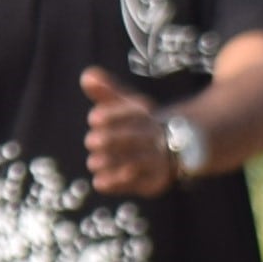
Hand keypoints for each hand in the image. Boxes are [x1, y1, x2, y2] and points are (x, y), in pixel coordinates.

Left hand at [80, 67, 175, 197]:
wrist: (175, 147)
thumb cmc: (140, 123)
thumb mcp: (125, 104)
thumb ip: (106, 91)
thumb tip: (86, 76)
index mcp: (148, 114)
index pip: (130, 113)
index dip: (108, 116)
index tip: (94, 119)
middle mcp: (156, 136)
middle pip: (129, 139)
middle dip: (106, 140)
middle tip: (92, 141)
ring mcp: (159, 160)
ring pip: (132, 163)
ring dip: (108, 162)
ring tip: (94, 162)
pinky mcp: (158, 182)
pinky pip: (136, 185)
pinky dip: (116, 183)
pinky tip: (100, 181)